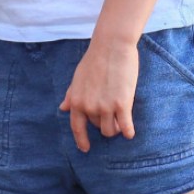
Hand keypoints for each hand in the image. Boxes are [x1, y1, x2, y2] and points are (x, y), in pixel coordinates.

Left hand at [58, 36, 139, 151]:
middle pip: (97, 127)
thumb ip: (71, 94)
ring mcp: (105, 106)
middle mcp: (89, 107)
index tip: (85, 148)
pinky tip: (130, 132)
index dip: (81, 140)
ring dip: (116, 128)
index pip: (77, 127)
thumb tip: (62, 108)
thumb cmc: (95, 59)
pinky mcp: (122, 104)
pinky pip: (126, 127)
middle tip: (112, 111)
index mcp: (76, 101)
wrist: (111, 46)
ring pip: (111, 130)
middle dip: (104, 123)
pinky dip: (128, 131)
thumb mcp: (78, 78)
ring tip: (121, 119)